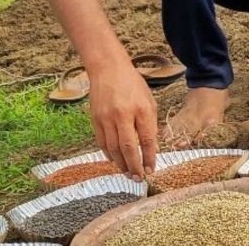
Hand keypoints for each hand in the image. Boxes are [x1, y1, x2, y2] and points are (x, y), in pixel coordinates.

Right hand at [88, 63, 158, 180]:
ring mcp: (107, 118)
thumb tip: (153, 147)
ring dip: (121, 164)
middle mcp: (123, 115)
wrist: (108, 69)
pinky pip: (102, 143)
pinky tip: (115, 161)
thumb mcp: (148, 100)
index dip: (150, 157)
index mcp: (141, 108)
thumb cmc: (132, 84)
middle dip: (135, 166)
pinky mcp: (95, 120)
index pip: (147, 139)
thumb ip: (151, 123)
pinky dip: (109, 155)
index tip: (152, 170)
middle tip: (139, 178)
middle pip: (129, 148)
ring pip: (114, 149)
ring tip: (128, 174)